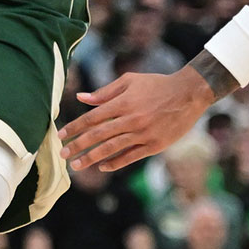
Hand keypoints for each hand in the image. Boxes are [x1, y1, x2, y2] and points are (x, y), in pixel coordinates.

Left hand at [57, 70, 214, 171]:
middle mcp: (131, 119)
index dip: (74, 127)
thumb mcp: (129, 81)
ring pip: (111, 148)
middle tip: (62, 154)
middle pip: (98, 135)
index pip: (92, 118)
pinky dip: (115, 162)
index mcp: (123, 103)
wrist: (189, 94)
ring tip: (76, 165)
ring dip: (91, 158)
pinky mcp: (155, 145)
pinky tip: (102, 166)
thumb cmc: (156, 84)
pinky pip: (131, 156)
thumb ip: (105, 92)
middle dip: (78, 146)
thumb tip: (80, 97)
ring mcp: (143, 134)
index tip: (60, 135)